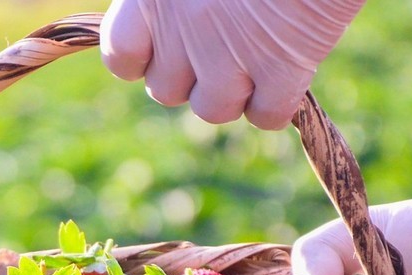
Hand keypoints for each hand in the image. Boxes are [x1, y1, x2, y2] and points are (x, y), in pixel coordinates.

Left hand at [101, 0, 364, 129]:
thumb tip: (171, 22)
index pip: (121, 55)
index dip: (143, 59)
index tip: (167, 47)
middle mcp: (183, 31)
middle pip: (166, 91)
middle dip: (192, 75)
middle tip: (225, 41)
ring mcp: (228, 55)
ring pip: (214, 109)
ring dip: (236, 91)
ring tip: (261, 47)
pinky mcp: (279, 69)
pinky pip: (267, 115)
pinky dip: (279, 101)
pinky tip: (291, 66)